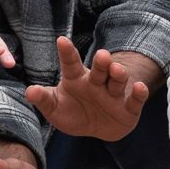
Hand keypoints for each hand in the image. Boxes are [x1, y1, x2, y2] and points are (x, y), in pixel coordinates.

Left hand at [25, 38, 150, 140]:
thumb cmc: (73, 112)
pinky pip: (134, 99)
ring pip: (117, 81)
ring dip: (118, 74)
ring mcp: (113, 94)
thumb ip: (44, 99)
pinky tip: (140, 87)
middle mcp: (97, 82)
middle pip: (100, 69)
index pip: (71, 64)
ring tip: (117, 70)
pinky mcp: (128, 108)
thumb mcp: (55, 108)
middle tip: (101, 55)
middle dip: (102, 62)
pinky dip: (139, 94)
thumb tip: (29, 91)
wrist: (97, 128)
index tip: (61, 40)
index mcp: (76, 79)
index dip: (67, 52)